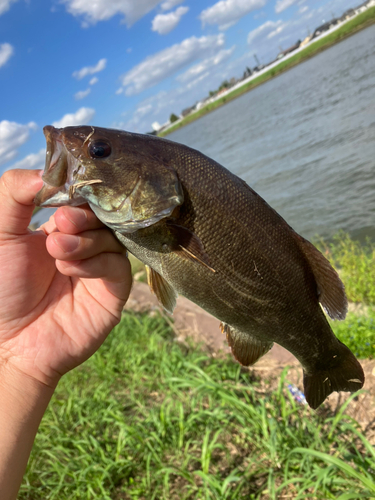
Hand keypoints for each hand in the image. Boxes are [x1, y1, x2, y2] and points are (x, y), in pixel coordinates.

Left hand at [0, 169, 131, 387]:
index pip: (82, 200)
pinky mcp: (114, 292)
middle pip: (103, 216)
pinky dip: (95, 262)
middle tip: (60, 222)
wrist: (10, 343)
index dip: (77, 192)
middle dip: (83, 216)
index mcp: (62, 229)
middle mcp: (86, 245)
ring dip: (84, 240)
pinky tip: (69, 268)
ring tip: (56, 250)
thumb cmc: (2, 287)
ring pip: (112, 238)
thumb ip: (12, 195)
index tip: (63, 191)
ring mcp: (101, 268)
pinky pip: (117, 266)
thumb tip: (49, 170)